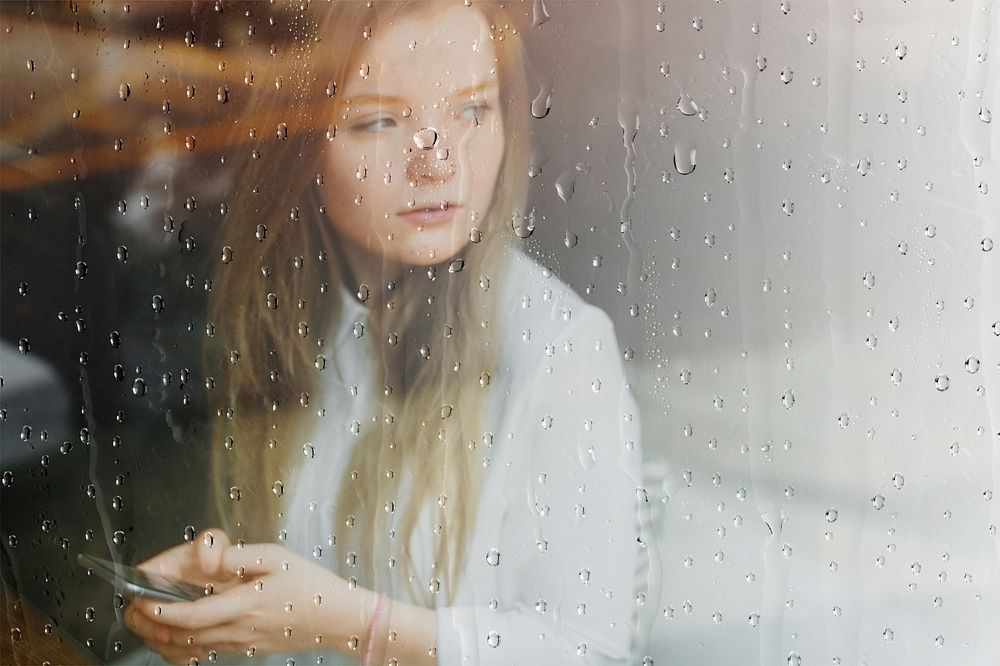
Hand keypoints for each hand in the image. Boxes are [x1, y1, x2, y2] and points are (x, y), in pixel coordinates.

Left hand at [126, 536, 377, 662]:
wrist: (339, 619)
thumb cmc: (312, 585)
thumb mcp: (279, 556)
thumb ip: (241, 556)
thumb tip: (212, 557)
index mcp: (245, 603)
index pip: (190, 614)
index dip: (160, 611)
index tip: (142, 601)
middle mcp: (240, 629)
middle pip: (184, 636)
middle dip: (155, 627)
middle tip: (137, 613)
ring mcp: (244, 643)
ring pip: (195, 647)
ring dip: (169, 637)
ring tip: (153, 621)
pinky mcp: (250, 649)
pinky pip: (211, 651)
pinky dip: (190, 645)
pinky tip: (185, 633)